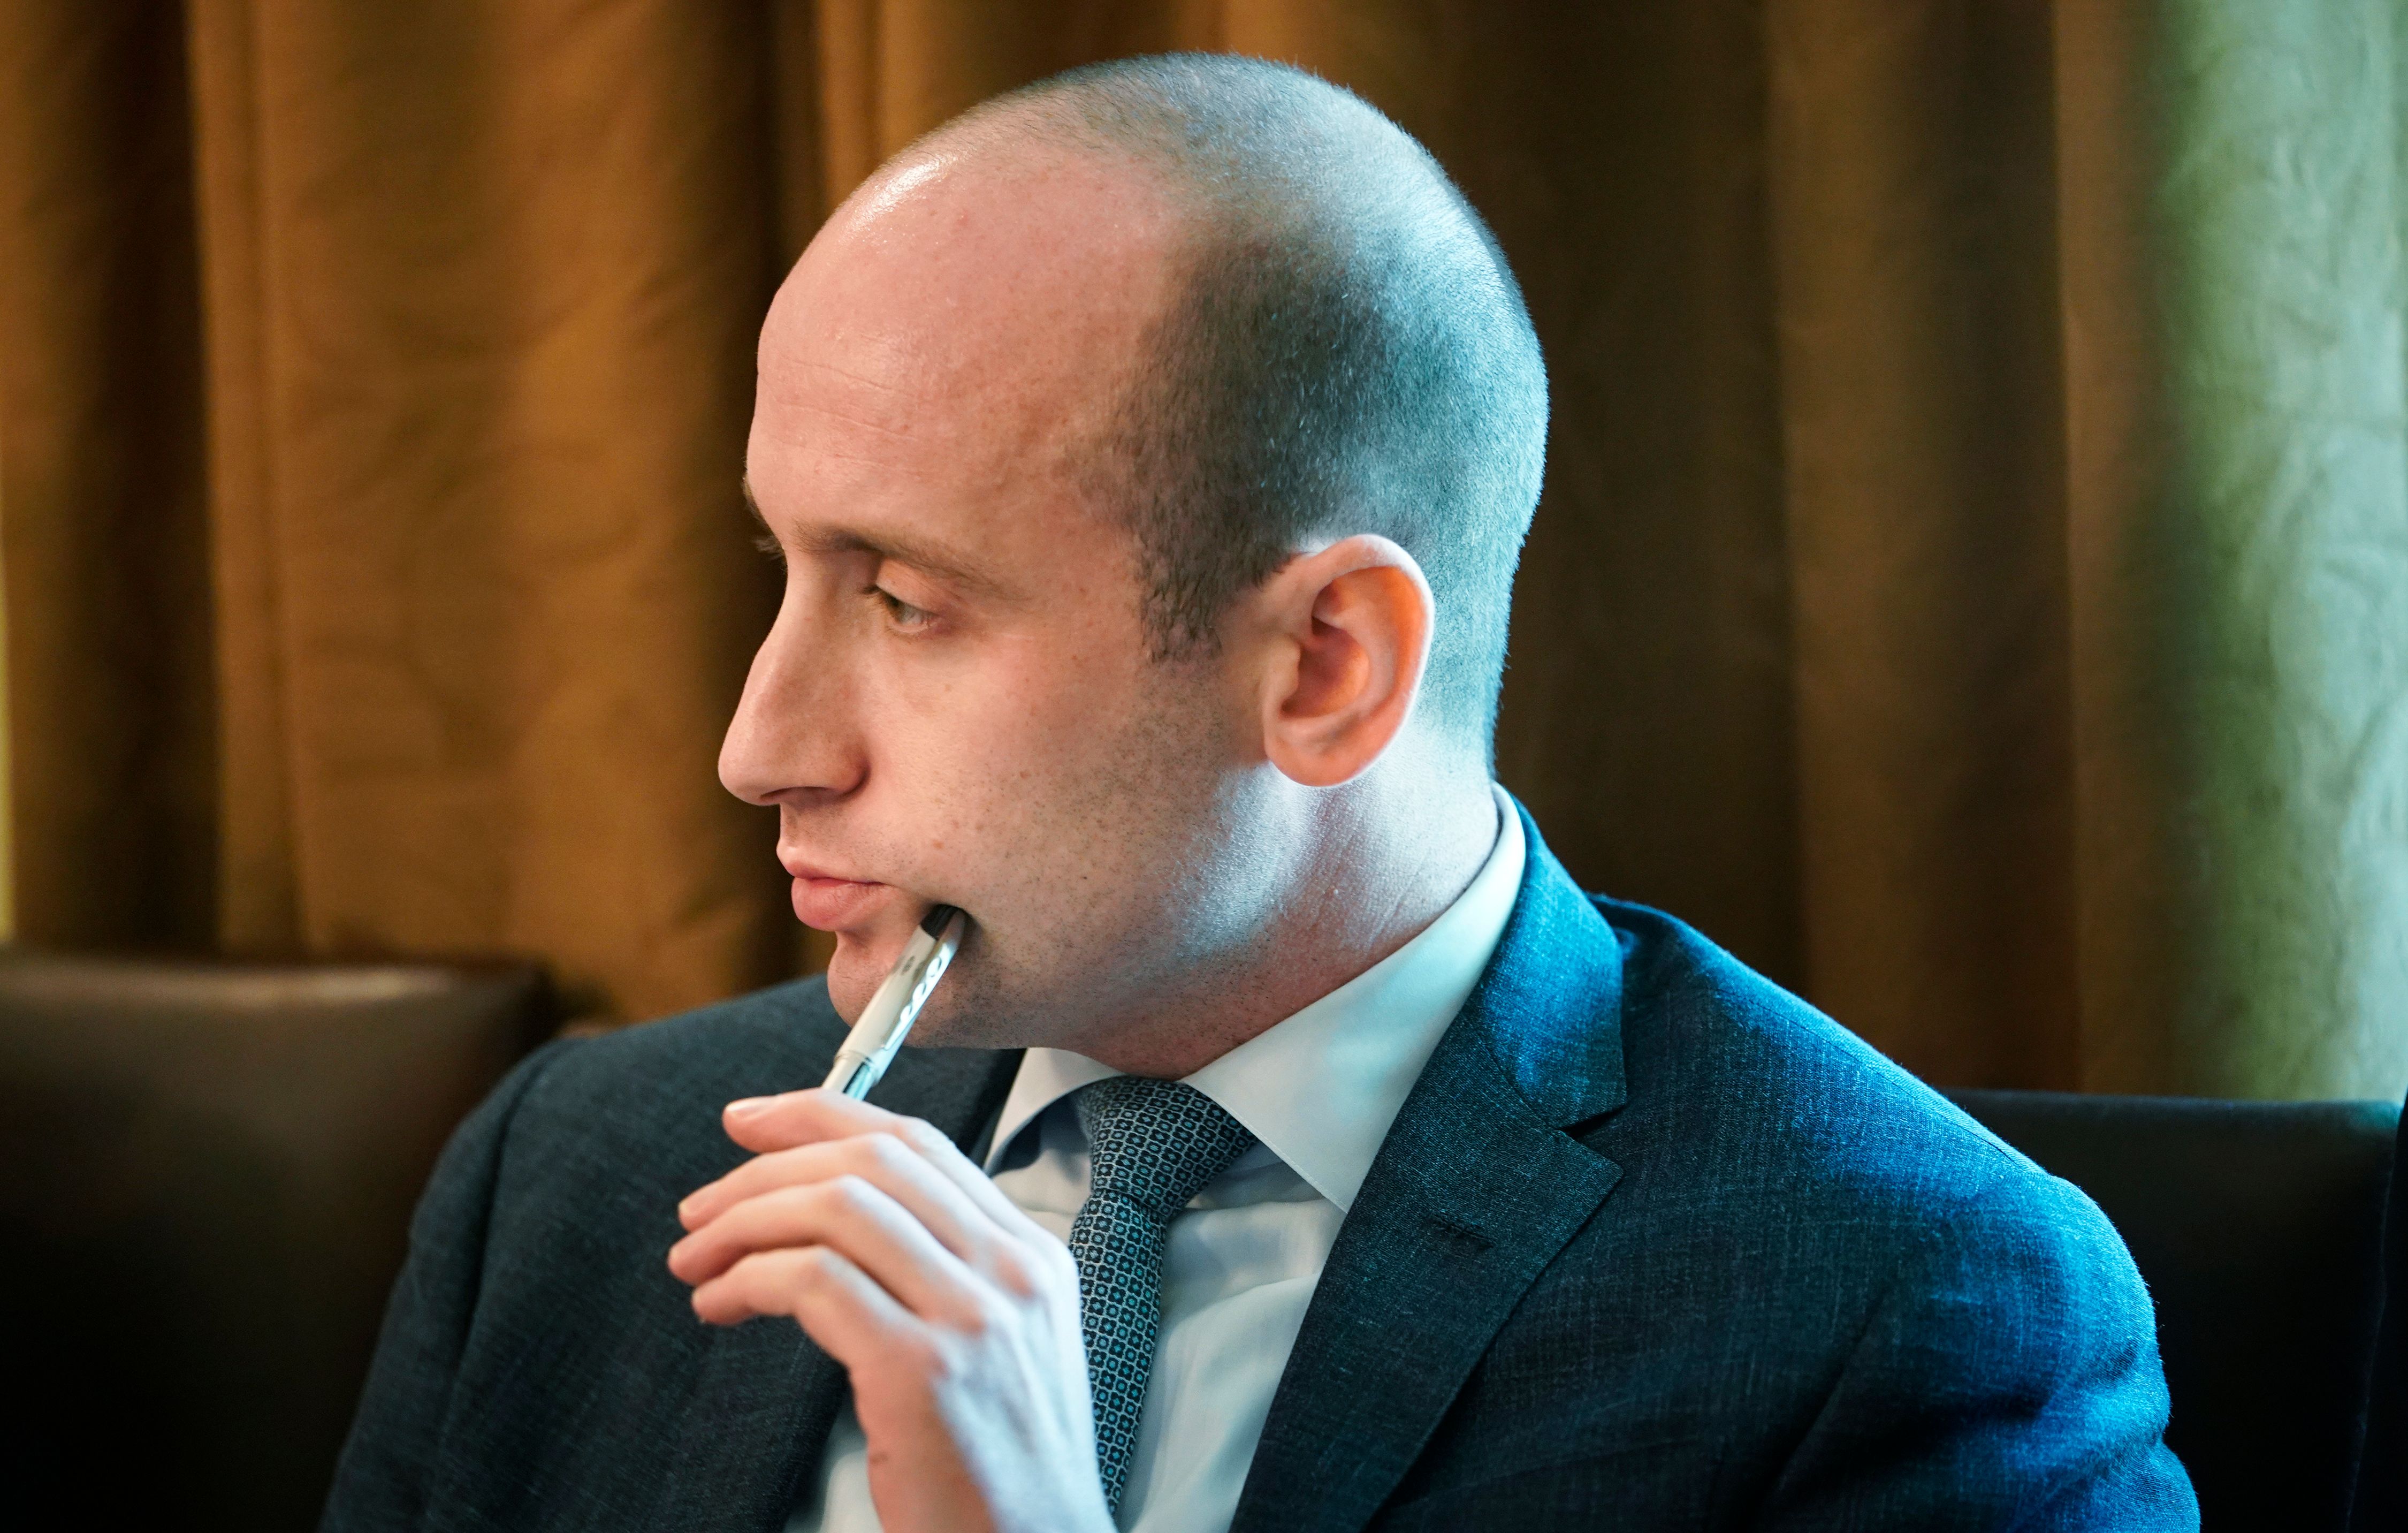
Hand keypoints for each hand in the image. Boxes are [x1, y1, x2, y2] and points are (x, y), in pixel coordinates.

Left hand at [668, 1089, 1112, 1532]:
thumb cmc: (996, 1472)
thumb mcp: (999, 1350)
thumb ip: (943, 1275)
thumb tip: (831, 1216)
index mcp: (1032, 1258)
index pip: (919, 1144)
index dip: (823, 1116)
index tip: (752, 1122)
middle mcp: (1013, 1272)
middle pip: (872, 1161)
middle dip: (766, 1167)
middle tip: (699, 1206)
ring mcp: (973, 1317)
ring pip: (836, 1207)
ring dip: (743, 1222)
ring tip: (694, 1260)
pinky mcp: (923, 1370)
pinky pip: (813, 1280)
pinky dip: (749, 1278)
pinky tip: (721, 1304)